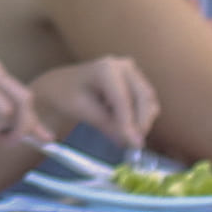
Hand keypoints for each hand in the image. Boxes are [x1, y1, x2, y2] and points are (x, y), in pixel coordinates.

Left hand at [31, 54, 158, 153]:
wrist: (62, 87)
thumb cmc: (67, 96)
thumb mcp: (83, 112)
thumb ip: (108, 125)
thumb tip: (133, 143)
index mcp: (106, 68)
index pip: (123, 99)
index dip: (129, 123)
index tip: (133, 145)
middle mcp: (124, 66)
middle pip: (144, 98)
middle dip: (140, 124)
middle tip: (132, 145)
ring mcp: (132, 73)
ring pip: (149, 102)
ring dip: (141, 123)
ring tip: (123, 136)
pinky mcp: (136, 82)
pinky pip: (146, 104)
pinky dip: (139, 119)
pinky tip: (122, 126)